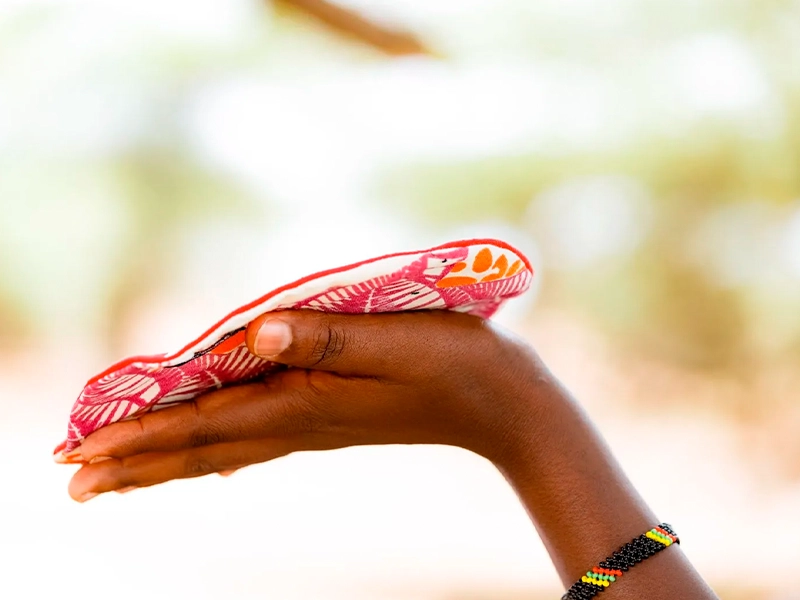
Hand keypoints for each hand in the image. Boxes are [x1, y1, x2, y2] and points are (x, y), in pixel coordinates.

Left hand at [67, 310, 546, 501]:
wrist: (501, 404)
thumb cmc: (453, 363)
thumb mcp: (391, 341)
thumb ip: (322, 337)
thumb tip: (252, 335)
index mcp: (303, 401)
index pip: (202, 423)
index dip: (138, 435)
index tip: (78, 455)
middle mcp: (298, 421)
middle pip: (199, 446)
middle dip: (134, 461)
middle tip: (72, 481)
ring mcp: (314, 425)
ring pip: (222, 447)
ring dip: (166, 459)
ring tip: (120, 475)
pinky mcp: (330, 418)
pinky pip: (255, 440)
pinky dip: (216, 450)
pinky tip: (210, 460)